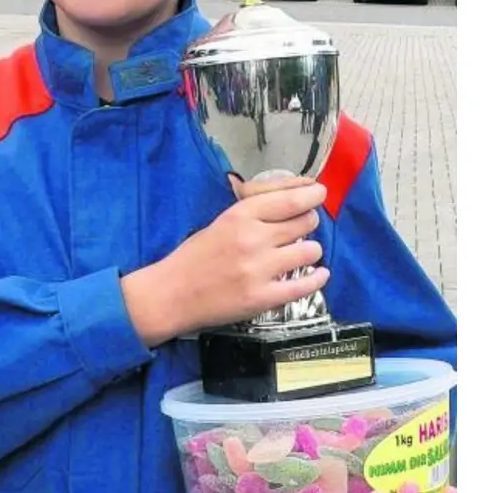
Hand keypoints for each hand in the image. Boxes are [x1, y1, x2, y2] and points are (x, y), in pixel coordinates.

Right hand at [121, 176, 327, 345]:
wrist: (171, 294)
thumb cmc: (194, 256)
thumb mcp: (220, 223)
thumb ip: (252, 214)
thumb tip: (292, 203)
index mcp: (239, 216)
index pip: (289, 199)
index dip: (312, 195)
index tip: (319, 195)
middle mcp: (253, 238)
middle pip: (304, 222)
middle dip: (309, 222)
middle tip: (303, 228)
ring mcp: (259, 269)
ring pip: (309, 251)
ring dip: (311, 250)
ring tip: (301, 254)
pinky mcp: (263, 297)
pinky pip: (304, 286)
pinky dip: (318, 278)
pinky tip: (320, 274)